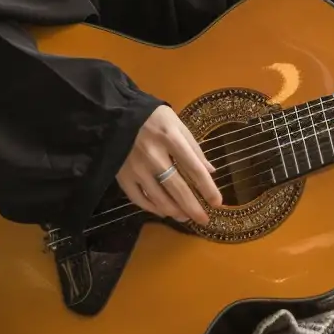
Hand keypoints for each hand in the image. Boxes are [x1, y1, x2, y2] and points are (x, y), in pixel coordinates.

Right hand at [116, 101, 222, 228]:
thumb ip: (193, 147)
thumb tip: (210, 172)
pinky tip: (163, 211)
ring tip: (185, 217)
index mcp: (170, 138)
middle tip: (204, 220)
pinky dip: (153, 208)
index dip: (208, 188)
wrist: (116, 113)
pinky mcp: (123, 175)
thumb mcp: (176, 123)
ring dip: (176, 212)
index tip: (217, 203)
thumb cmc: (152, 117)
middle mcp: (154, 155)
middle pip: (178, 189)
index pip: (194, 169)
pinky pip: (140, 199)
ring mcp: (137, 167)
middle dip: (194, 208)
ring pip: (159, 198)